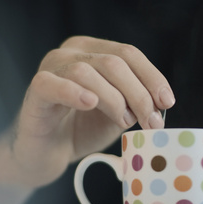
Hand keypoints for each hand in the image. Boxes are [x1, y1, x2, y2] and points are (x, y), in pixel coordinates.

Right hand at [9, 36, 174, 186]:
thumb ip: (135, 101)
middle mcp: (70, 52)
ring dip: (114, 99)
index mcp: (93, 50)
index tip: (167, 102)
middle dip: (139, 94)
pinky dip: (73, 92)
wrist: (45, 153)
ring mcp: (50, 68)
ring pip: (87, 72)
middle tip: (150, 122)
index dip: (152, 77)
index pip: (129, 54)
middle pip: (113, 62)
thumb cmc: (81, 128)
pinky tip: (90, 103)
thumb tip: (161, 101)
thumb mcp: (118, 112)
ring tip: (123, 121)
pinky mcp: (35, 91)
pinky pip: (52, 84)